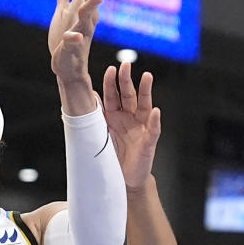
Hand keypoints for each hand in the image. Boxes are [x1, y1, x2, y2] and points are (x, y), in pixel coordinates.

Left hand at [47, 0, 110, 83]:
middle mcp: (85, 16)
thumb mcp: (63, 12)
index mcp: (82, 6)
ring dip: (92, 6)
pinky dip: (74, 38)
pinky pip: (74, 42)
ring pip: (87, 16)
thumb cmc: (66, 40)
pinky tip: (75, 35)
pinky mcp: (72, 48)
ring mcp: (80, 31)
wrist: (68, 68)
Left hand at [101, 62, 161, 192]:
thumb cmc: (112, 157)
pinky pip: (153, 130)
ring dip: (145, 91)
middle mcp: (129, 118)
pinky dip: (155, 121)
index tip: (111, 69)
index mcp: (115, 116)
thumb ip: (96, 118)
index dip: (112, 83)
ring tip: (147, 77)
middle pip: (128, 95)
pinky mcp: (148, 142)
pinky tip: (156, 112)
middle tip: (125, 65)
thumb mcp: (100, 135)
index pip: (113, 95)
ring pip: (144, 106)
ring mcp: (140, 128)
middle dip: (127, 80)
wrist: (123, 180)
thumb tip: (87, 97)